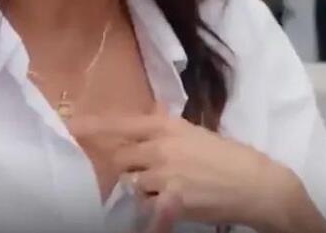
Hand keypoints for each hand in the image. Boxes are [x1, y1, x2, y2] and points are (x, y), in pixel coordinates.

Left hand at [68, 104, 325, 232]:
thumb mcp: (194, 132)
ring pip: (131, 184)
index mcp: (165, 125)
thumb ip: (166, 126)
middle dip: (116, 167)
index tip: (69, 128)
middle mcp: (159, 146)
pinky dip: (149, 210)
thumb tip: (148, 115)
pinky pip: (146, 208)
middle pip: (118, 158)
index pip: (120, 125)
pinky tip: (160, 209)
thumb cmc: (227, 155)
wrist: (255, 183)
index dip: (92, 127)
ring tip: (156, 190)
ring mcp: (164, 175)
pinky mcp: (171, 201)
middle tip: (116, 173)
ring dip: (136, 189)